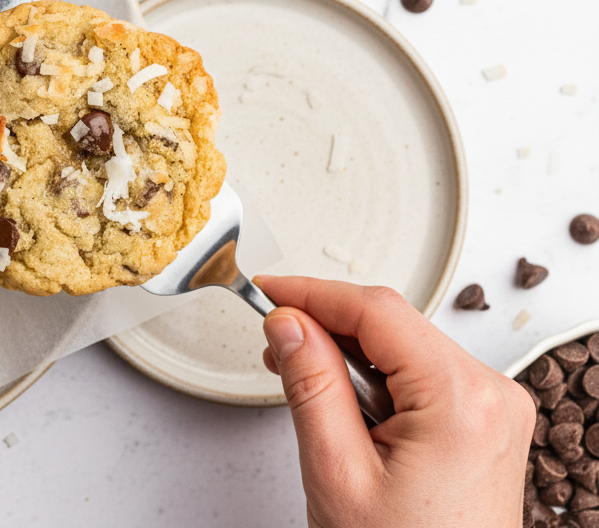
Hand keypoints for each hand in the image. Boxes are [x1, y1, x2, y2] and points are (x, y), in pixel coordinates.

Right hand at [255, 275, 534, 527]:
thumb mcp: (337, 471)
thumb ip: (311, 385)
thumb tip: (289, 323)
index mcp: (460, 400)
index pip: (376, 310)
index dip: (313, 293)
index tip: (268, 292)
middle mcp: (491, 395)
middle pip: (393, 322)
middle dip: (327, 324)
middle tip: (273, 340)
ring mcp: (495, 408)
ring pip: (405, 344)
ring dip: (350, 352)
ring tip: (303, 379)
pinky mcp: (487, 422)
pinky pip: (423, 373)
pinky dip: (378, 376)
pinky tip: (344, 400)